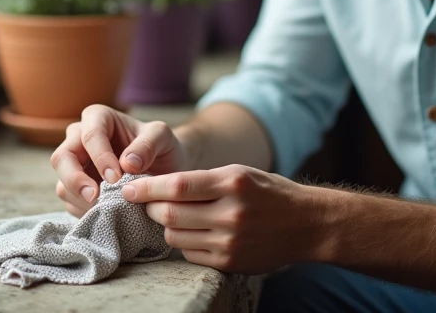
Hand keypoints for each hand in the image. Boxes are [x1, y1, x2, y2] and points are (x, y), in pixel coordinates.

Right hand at [50, 104, 187, 216]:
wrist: (164, 170)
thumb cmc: (160, 147)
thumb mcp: (162, 137)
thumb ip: (148, 144)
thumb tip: (127, 163)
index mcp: (98, 118)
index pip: (89, 136)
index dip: (100, 158)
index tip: (116, 178)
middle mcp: (79, 139)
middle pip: (61, 158)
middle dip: (75, 179)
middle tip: (96, 196)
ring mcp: (75, 166)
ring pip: (62, 183)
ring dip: (81, 200)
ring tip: (106, 208)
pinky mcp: (76, 190)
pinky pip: (70, 203)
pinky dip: (85, 211)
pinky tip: (106, 213)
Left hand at [123, 164, 326, 273]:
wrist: (306, 224)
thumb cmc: (268, 192)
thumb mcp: (240, 173)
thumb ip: (203, 180)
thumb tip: (159, 187)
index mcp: (232, 183)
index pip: (177, 186)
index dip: (147, 188)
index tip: (128, 188)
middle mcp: (231, 213)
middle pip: (171, 214)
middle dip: (151, 208)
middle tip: (146, 202)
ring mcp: (230, 241)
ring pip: (176, 236)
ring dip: (167, 226)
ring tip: (173, 216)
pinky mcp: (229, 262)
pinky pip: (190, 254)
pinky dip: (185, 243)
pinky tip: (194, 232)